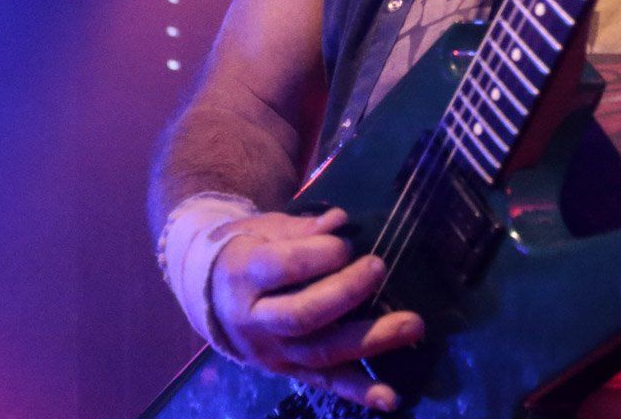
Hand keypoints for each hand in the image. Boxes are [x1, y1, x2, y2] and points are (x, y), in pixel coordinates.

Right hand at [209, 207, 423, 410]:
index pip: (283, 268)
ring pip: (321, 352)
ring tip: (412, 325)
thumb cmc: (247, 250)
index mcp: (243, 275)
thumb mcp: (263, 229)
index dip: (320, 255)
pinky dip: (359, 391)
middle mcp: (255, 320)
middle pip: (304, 315)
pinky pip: (326, 382)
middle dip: (347, 292)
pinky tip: (390, 398)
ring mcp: (272, 352)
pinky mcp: (288, 371)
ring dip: (370, 341)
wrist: (208, 296)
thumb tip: (339, 221)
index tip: (346, 242)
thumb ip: (300, 228)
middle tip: (379, 267)